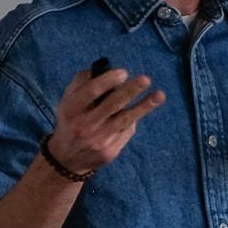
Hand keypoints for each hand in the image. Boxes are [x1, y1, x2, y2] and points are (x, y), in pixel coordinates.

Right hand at [49, 64, 164, 176]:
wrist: (67, 158)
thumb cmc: (71, 120)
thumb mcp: (67, 101)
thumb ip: (82, 82)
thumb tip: (104, 68)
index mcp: (71, 108)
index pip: (90, 92)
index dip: (108, 81)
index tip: (124, 72)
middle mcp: (84, 125)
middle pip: (111, 105)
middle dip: (130, 91)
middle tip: (145, 79)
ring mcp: (98, 139)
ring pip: (125, 119)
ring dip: (144, 106)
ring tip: (159, 95)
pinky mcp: (110, 151)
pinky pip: (127, 131)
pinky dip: (134, 119)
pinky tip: (141, 109)